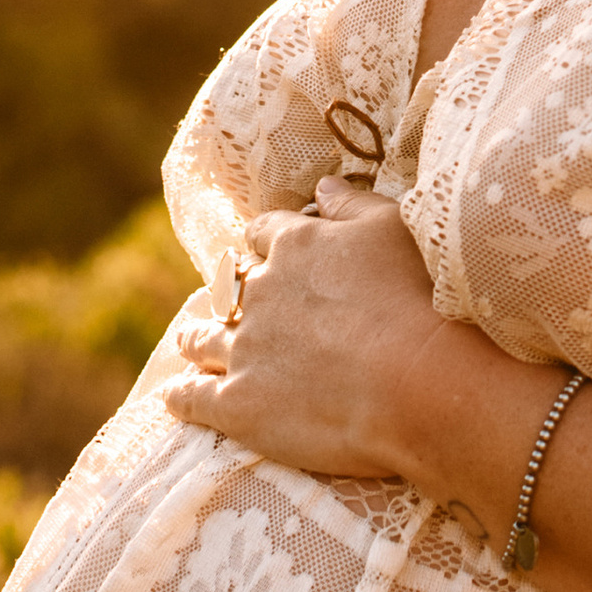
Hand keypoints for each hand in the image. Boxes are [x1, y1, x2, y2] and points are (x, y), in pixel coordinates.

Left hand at [158, 175, 449, 485]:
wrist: (419, 382)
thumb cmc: (417, 299)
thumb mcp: (393, 230)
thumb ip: (352, 204)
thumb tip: (321, 187)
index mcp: (295, 246)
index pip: (265, 233)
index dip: (263, 242)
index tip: (263, 249)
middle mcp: (260, 293)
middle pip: (229, 287)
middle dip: (226, 292)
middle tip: (226, 301)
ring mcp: (244, 350)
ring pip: (204, 338)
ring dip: (195, 337)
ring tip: (188, 340)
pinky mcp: (238, 404)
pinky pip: (195, 397)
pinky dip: (181, 396)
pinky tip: (172, 397)